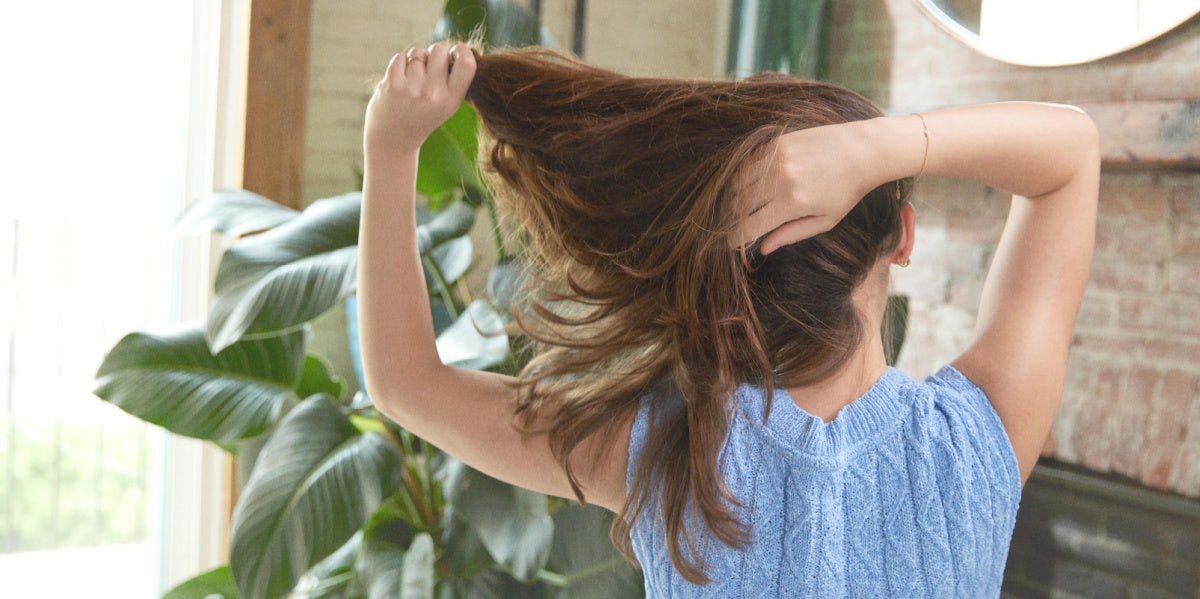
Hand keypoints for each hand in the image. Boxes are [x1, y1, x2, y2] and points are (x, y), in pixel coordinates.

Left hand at [364, 43, 476, 156]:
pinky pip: (400, 57)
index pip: (467, 64)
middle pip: (439, 50)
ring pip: (418, 53)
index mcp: (452, 101)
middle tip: (429, 68)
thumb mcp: (446, 105)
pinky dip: (399, 65)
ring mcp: (412, 89)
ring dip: (415, 61)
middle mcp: (434, 95)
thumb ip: (453, 80)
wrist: (393, 140)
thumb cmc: (423, 116)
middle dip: (434, 53)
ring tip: (412, 81)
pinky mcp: (392, 84)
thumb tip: (455, 48)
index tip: (455, 53)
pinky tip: (400, 81)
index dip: (462, 51)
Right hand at [732, 120, 879, 253]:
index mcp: (793, 203)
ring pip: (737, 182)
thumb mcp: (825, 220)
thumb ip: (791, 234)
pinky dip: (742, 177)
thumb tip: (763, 248)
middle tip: (731, 226)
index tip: (730, 244)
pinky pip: (747, 163)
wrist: (862, 150)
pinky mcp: (776, 142)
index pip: (749, 226)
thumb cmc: (847, 191)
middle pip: (738, 205)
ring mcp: (776, 158)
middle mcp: (780, 179)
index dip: (735, 239)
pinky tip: (748, 186)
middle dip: (731, 219)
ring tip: (738, 207)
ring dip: (733, 198)